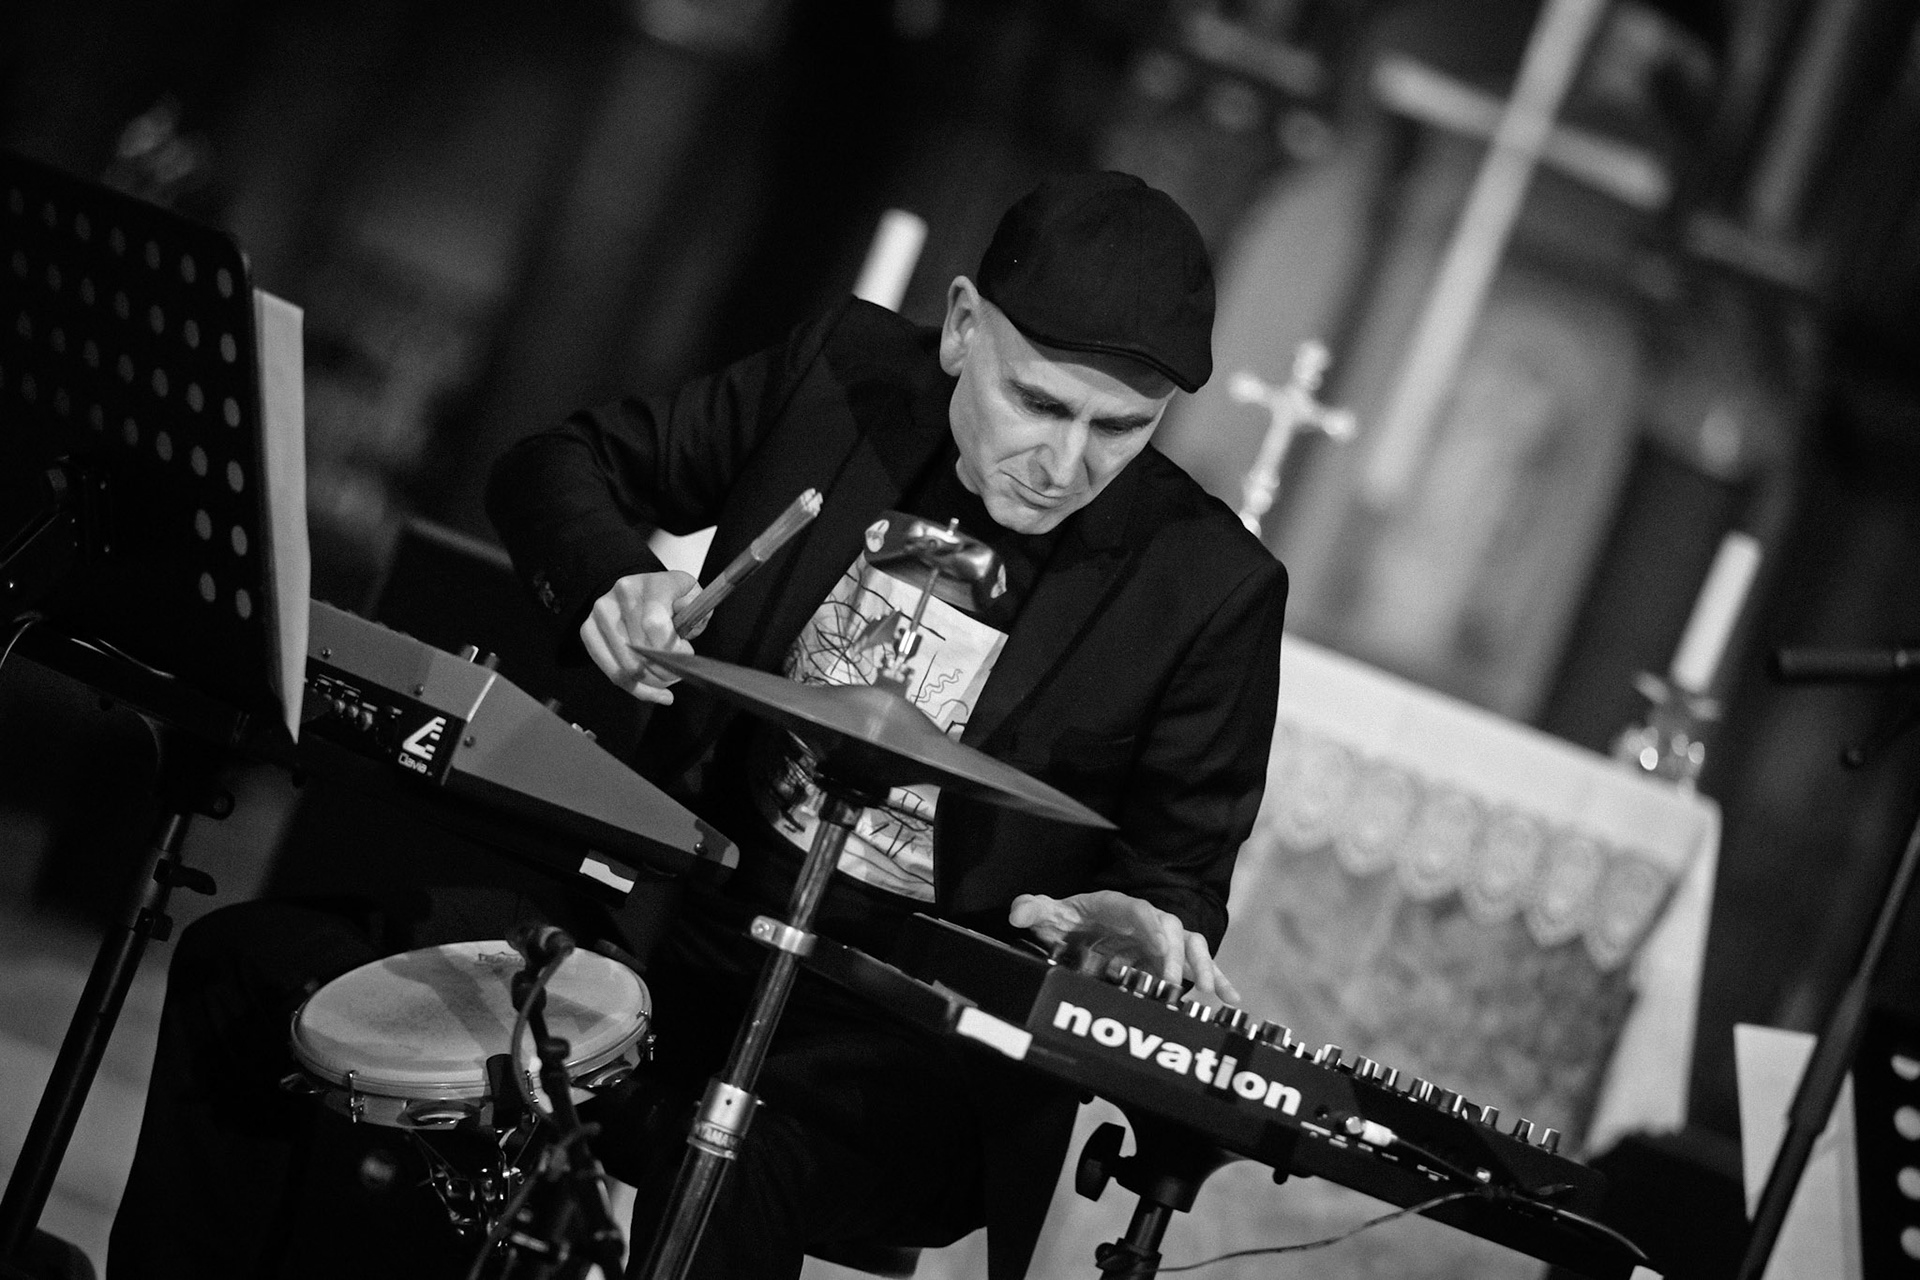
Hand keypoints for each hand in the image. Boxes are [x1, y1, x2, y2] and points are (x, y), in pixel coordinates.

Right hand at [579, 570, 698, 705]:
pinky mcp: (588, 630)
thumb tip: (683, 609)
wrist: (639, 590)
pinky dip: (636, 689)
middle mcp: (620, 595)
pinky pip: (612, 672)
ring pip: (626, 667)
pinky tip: (656, 693)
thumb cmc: (670, 597)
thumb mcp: (690, 594)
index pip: (654, 625)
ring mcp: (600, 613)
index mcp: (650, 584)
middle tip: (678, 672)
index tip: (686, 655)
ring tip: (667, 681)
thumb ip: (694, 604)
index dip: (672, 650)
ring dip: (652, 682)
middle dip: (664, 670)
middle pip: (640, 650)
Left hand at [1008, 890, 1241, 1006]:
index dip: (1151, 926)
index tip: (1159, 945)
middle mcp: (1146, 919)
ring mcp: (1161, 939)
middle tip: (1174, 984)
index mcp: (1117, 906)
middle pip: (1170, 929)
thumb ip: (1033, 910)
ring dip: (1203, 966)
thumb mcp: (1050, 914)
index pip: (1138, 910)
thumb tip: (1020, 913)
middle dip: (1175, 956)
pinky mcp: (1169, 958)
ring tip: (1213, 991)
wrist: (1084, 925)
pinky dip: (1218, 977)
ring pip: (1191, 945)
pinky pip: (1198, 964)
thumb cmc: (1070, 919)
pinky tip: (1231, 997)